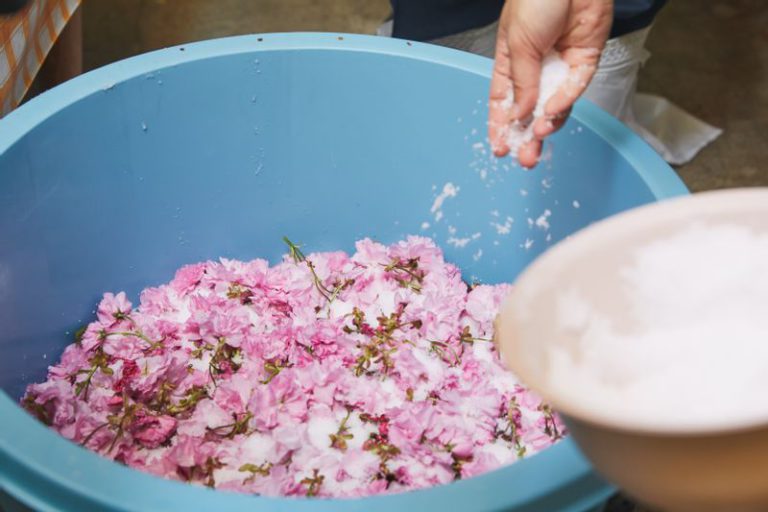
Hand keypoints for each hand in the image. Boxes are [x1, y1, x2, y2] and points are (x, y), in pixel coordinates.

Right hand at [488, 0, 612, 166]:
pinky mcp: (585, 61)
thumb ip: (521, 83)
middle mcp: (536, 68)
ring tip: (539, 137)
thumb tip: (519, 115)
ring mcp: (561, 65)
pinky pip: (575, 87)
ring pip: (555, 105)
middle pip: (530, 110)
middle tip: (526, 158)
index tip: (500, 149)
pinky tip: (553, 112)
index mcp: (511, 61)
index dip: (501, 126)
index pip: (504, 102)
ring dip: (547, 124)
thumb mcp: (518, 45)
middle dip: (527, 135)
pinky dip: (565, 101)